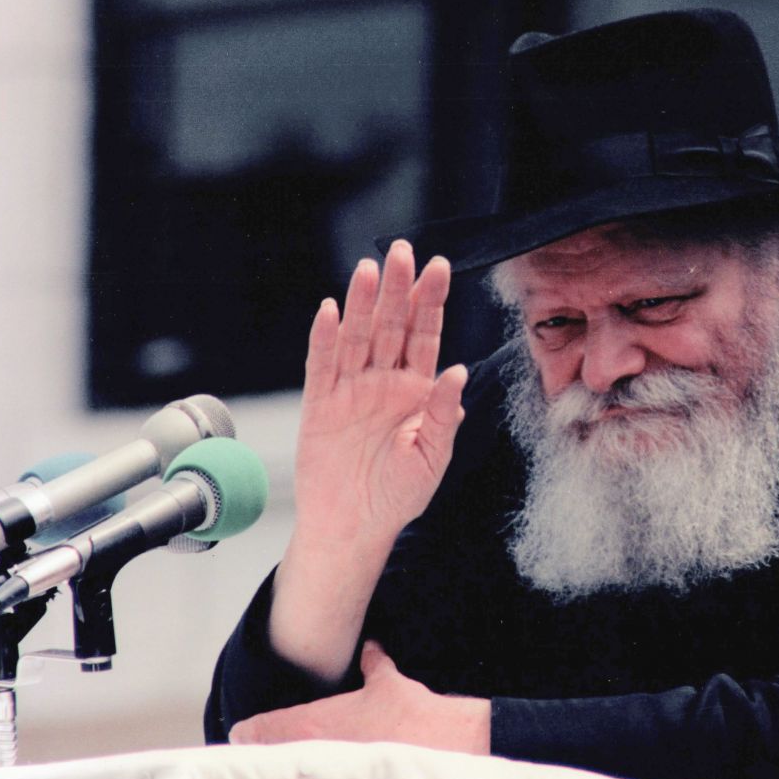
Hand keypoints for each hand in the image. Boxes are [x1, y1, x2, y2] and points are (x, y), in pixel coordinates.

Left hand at [228, 641, 489, 754]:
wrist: (440, 744)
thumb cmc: (410, 713)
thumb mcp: (388, 683)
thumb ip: (374, 664)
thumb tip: (372, 648)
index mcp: (314, 722)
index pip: (262, 729)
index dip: (249, 731)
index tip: (241, 732)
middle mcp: (314, 749)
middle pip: (268, 756)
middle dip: (263, 751)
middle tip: (254, 748)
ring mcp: (327, 771)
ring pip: (289, 772)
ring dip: (285, 765)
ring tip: (281, 763)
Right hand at [294, 241, 466, 552]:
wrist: (354, 527)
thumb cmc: (398, 495)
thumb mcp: (432, 455)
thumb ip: (444, 413)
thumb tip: (458, 371)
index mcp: (417, 390)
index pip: (426, 335)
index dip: (431, 301)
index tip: (439, 267)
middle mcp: (384, 382)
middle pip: (392, 325)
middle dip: (398, 288)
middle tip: (402, 251)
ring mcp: (351, 389)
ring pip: (357, 336)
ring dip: (362, 303)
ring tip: (368, 269)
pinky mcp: (320, 404)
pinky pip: (322, 365)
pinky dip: (325, 338)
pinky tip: (330, 310)